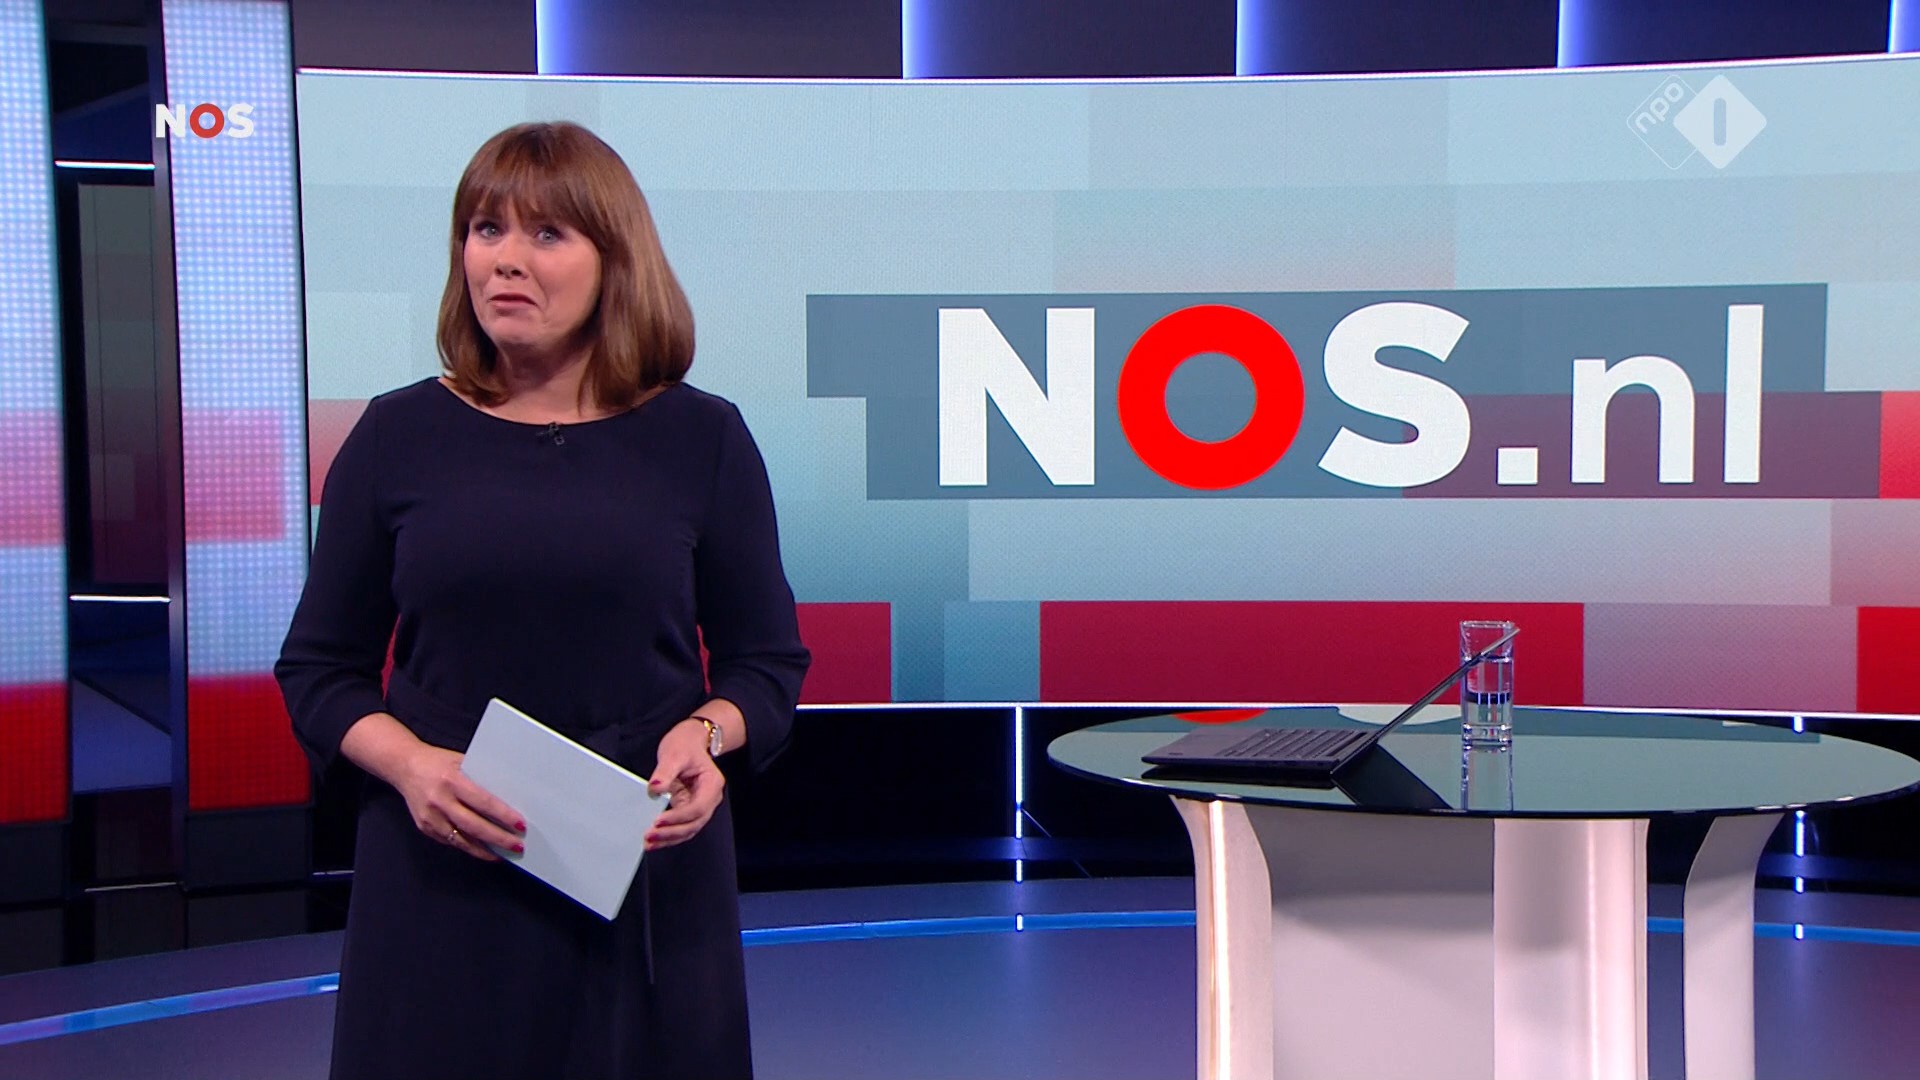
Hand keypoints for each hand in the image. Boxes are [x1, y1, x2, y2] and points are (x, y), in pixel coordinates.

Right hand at [395, 744, 525, 861]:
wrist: (403, 766)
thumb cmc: (436, 761)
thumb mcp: (461, 761)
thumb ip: (480, 778)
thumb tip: (507, 795)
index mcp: (452, 781)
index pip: (483, 802)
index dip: (503, 816)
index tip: (520, 825)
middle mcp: (440, 801)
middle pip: (474, 826)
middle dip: (498, 838)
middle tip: (517, 846)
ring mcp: (430, 817)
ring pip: (462, 840)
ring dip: (484, 850)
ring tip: (503, 853)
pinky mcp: (425, 827)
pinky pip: (450, 841)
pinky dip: (468, 846)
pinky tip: (482, 848)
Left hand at [646, 719, 725, 850]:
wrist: (690, 741)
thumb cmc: (685, 745)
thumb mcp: (675, 753)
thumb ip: (665, 771)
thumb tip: (655, 788)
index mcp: (712, 784)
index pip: (698, 808)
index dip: (679, 817)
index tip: (658, 820)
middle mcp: (709, 799)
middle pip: (694, 823)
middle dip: (672, 832)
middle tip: (650, 836)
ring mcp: (699, 806)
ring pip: (688, 830)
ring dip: (669, 838)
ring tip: (648, 843)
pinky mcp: (687, 809)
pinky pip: (680, 827)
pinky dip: (668, 835)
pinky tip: (654, 840)